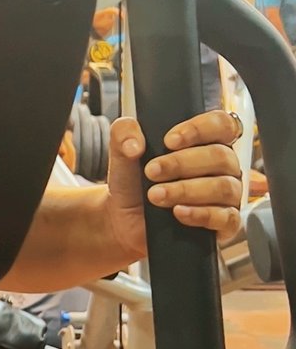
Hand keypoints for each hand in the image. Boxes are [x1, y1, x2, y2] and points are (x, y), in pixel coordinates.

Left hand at [105, 109, 243, 259]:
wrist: (124, 219)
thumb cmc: (133, 182)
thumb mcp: (122, 153)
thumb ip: (123, 133)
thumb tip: (134, 144)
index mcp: (205, 141)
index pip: (222, 124)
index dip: (200, 129)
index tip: (169, 141)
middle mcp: (222, 167)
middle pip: (221, 156)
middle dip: (182, 163)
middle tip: (152, 172)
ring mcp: (227, 195)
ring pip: (223, 187)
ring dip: (186, 190)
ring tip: (156, 195)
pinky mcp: (226, 224)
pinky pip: (227, 217)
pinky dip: (201, 214)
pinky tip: (179, 212)